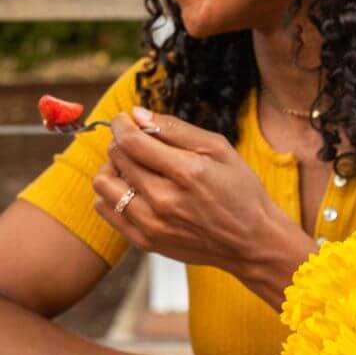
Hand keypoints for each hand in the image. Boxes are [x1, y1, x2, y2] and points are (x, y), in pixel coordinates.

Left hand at [93, 107, 281, 273]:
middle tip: (136, 142)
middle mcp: (164, 200)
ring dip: (112, 168)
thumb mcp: (218, 149)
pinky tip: (133, 189)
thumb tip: (137, 113)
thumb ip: (175, 129)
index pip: (131, 141)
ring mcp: (151, 224)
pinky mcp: (144, 241)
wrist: (252, 241)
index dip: (121, 124)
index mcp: (186, 172)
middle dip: (121, 142)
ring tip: (132, 167)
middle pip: (116, 158)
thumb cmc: (240, 191)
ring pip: (103, 184)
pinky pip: (105, 209)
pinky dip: (112, 194)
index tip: (124, 120)